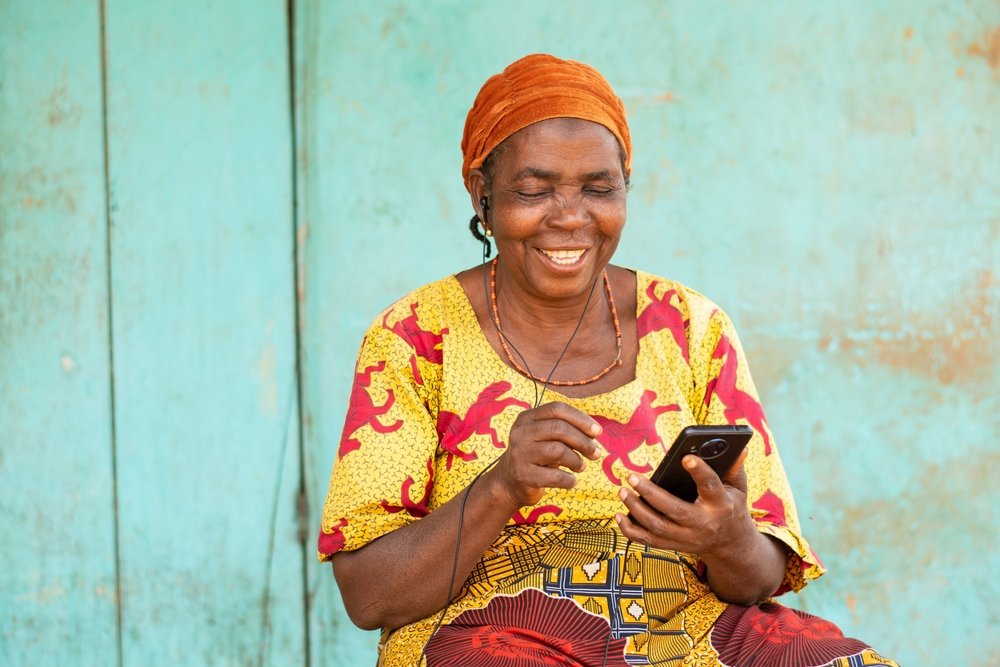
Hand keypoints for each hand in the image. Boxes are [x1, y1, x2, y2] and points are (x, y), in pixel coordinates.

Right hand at [490, 401, 601, 507]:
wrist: (509, 482)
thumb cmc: (536, 456)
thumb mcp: (545, 437)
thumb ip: (566, 429)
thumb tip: (595, 432)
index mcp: (527, 418)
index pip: (557, 409)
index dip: (581, 418)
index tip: (597, 432)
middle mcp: (520, 433)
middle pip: (559, 428)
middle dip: (583, 441)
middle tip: (596, 453)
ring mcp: (519, 454)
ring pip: (558, 451)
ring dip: (576, 460)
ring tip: (581, 467)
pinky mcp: (523, 475)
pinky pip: (555, 476)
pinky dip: (569, 480)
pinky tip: (571, 480)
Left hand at [614, 450, 756, 557]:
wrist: (731, 544)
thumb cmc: (731, 507)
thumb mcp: (739, 489)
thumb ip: (735, 469)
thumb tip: (739, 448)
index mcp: (721, 505)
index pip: (710, 486)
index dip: (699, 472)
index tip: (686, 458)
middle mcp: (703, 523)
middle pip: (674, 510)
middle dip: (651, 493)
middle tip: (631, 477)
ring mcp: (688, 538)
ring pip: (658, 527)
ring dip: (637, 510)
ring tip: (622, 491)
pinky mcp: (675, 546)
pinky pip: (649, 541)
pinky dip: (631, 531)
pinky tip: (619, 516)